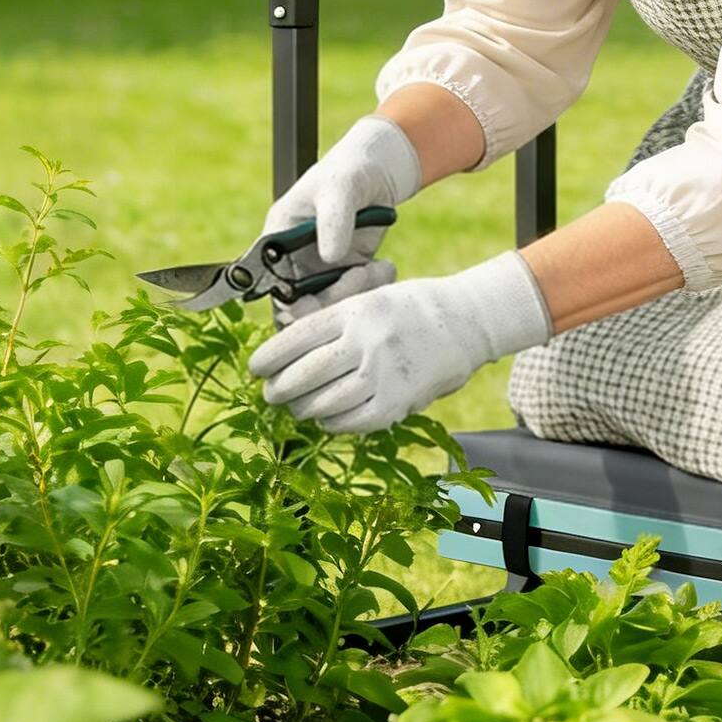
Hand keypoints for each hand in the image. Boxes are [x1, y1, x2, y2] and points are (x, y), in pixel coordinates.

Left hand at [251, 249, 553, 434]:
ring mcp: (383, 375)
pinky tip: (325, 419)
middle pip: (305, 374)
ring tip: (296, 408)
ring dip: (303, 409)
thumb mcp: (370, 298)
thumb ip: (334, 323)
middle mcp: (366, 343)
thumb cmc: (412, 308)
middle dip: (279, 389)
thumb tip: (288, 353)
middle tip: (270, 394)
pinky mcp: (399, 402)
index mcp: (355, 312)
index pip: (296, 338)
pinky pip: (353, 421)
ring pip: (325, 402)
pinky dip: (332, 423)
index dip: (269, 357)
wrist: (467, 322)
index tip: (255, 368)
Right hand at [262, 114, 422, 324]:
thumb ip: (333, 220)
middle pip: (300, 306)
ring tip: (377, 268)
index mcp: (277, 239)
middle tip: (358, 277)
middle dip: (330, 301)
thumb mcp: (339, 188)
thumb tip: (329, 258)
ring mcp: (320, 270)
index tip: (315, 300)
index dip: (289, 303)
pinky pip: (355, 298)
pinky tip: (384, 266)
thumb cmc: (348, 172)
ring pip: (330, 307)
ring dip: (355, 295)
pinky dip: (372, 289)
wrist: (379, 173)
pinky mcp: (346, 274)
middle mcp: (294, 260)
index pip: (270, 284)